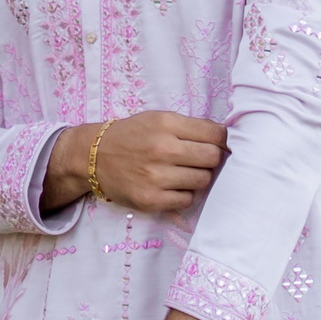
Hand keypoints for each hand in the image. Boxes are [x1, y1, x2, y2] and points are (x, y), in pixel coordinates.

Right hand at [41, 112, 227, 215]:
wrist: (93, 156)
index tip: (217, 144)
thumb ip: (190, 127)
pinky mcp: (150, 199)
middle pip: (213, 158)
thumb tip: (227, 141)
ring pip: (203, 180)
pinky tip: (172, 186)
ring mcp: (156, 176)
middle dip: (211, 159)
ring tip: (183, 172)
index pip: (216, 134)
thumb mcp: (158, 119)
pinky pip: (186, 200)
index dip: (221, 140)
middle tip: (199, 160)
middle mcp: (162, 149)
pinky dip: (184, 194)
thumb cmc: (132, 136)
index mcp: (166, 124)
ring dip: (198, 177)